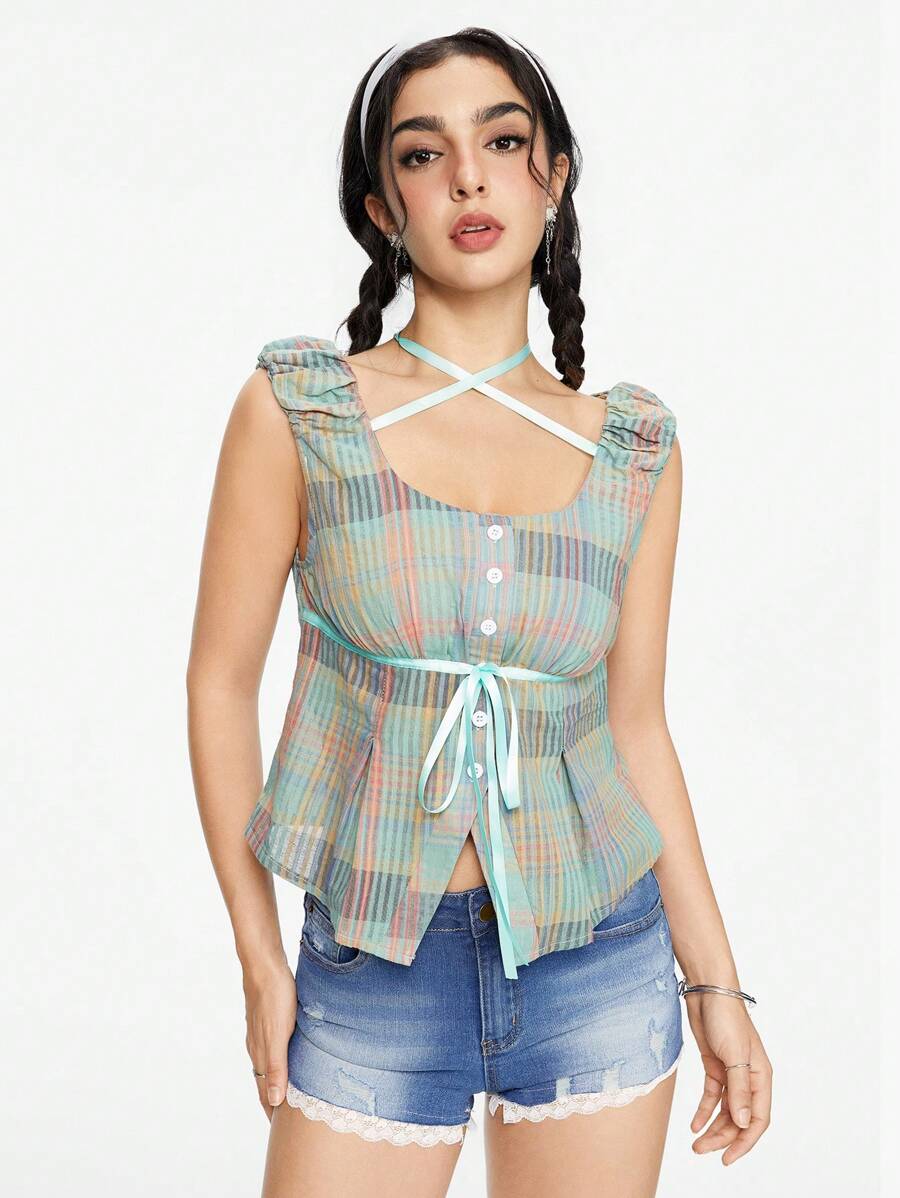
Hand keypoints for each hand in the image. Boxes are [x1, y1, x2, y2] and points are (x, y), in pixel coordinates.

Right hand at [243, 957, 297, 1119]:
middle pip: (265, 1082)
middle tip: (287, 1121)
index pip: (265, 1092)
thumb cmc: (274, 998)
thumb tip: (275, 1101)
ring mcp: (260, 1033)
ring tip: (289, 1094)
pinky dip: (280, 1062)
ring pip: (269, 1065)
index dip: (272, 1111)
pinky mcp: (267, 1020)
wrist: (264, 966)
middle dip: (275, 1101)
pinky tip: (288, 1057)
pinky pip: (273, 1049)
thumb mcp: (279, 1035)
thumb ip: (277, 1068)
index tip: (281, 1132)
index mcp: (261, 1054)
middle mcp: (258, 1047)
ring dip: (277, 1082)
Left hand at [683, 990, 772, 1164]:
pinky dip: (704, 1111)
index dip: (744, 1141)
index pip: (758, 1119)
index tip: (727, 1158)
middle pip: (739, 1118)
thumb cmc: (726, 1017)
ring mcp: (731, 1072)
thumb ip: (738, 1091)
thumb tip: (742, 1123)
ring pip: (725, 1110)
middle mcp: (748, 1078)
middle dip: (723, 1137)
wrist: (707, 991)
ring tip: (696, 1143)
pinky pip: (712, 1096)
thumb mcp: (734, 1055)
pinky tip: (694, 1123)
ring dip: (712, 1127)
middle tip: (701, 1150)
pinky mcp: (714, 1066)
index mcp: (761, 1077)